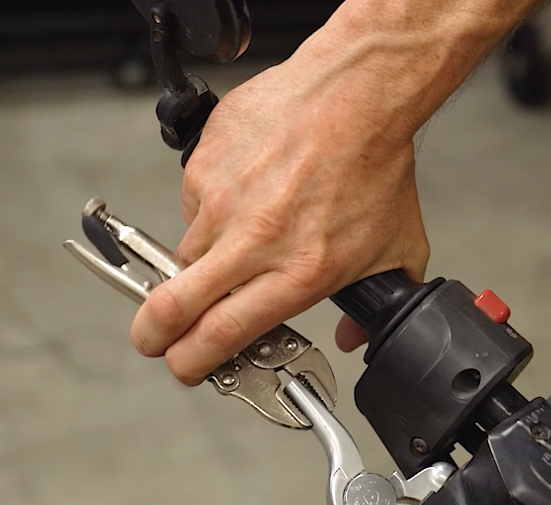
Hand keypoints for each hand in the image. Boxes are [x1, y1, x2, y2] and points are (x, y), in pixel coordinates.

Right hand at [129, 59, 429, 384]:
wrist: (356, 92)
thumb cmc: (375, 165)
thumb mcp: (396, 249)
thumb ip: (375, 306)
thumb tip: (351, 336)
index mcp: (297, 272)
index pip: (222, 333)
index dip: (192, 361)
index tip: (186, 366)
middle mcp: (254, 241)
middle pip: (173, 306)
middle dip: (154, 334)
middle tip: (154, 338)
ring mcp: (223, 201)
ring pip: (186, 255)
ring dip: (202, 263)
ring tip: (242, 240)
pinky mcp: (204, 165)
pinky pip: (194, 205)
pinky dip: (213, 210)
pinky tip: (249, 195)